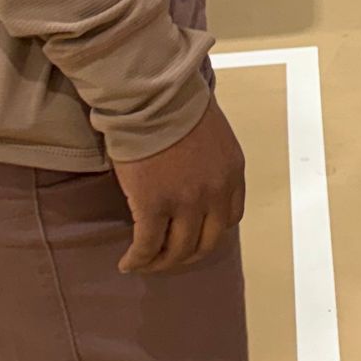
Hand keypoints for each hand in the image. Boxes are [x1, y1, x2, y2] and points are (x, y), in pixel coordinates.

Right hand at [113, 95, 246, 274]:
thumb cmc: (178, 107)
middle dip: (187, 255)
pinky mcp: (154, 206)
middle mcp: (215, 193)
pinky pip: (147, 245)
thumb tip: (192, 180)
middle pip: (207, 242)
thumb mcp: (212, 136)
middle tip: (168, 258)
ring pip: (178, 250)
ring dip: (161, 262)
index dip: (211, 232)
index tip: (194, 235)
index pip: (230, 218)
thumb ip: (210, 164)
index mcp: (233, 173)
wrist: (154, 98)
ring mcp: (186, 203)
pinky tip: (127, 262)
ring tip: (145, 263)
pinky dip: (138, 259)